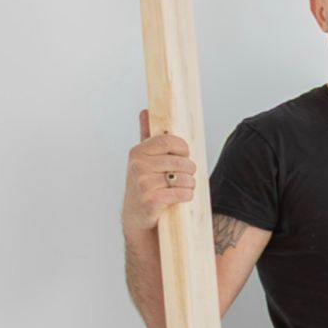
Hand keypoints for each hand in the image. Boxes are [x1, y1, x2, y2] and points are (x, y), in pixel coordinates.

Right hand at [123, 111, 195, 235]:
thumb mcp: (143, 159)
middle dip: (190, 170)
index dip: (184, 149)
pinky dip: (187, 196)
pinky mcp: (151, 200)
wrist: (137, 216)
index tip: (184, 156)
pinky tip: (182, 197)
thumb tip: (145, 111)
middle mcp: (139, 165)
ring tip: (183, 188)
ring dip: (190, 185)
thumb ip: (146, 135)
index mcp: (138, 151)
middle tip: (186, 176)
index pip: (170, 141)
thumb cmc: (145, 184)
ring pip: (184, 178)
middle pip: (182, 162)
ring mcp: (144, 183)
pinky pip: (181, 194)